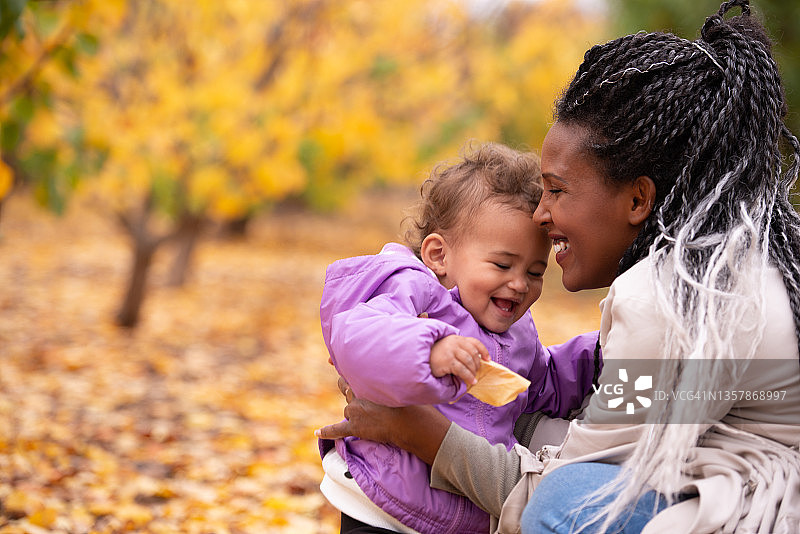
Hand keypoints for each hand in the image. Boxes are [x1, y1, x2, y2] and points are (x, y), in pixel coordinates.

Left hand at [314, 377, 450, 464]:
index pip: (350, 372)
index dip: (342, 367)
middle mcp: (356, 394)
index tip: (330, 359)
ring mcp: (354, 411)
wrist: (409, 423)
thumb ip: (393, 378)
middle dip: (349, 390)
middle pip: (347, 391)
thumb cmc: (410, 402)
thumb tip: (397, 372)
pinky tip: (317, 432)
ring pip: (348, 410)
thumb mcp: (402, 382)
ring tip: (370, 417)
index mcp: (366, 382)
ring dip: (354, 411)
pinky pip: (336, 429)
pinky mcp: (354, 427)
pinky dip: (327, 431)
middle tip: (360, 394)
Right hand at [430, 335, 489, 384]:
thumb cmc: (435, 355)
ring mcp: (450, 351)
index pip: (474, 342)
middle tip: (476, 372)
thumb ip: (460, 350)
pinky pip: (462, 370)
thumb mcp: (449, 348)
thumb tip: (478, 360)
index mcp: (456, 338)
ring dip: (473, 372)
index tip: (488, 360)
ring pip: (469, 362)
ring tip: (473, 378)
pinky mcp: (447, 361)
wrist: (420, 358)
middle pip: (473, 353)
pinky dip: (468, 376)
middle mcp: (454, 342)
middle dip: (477, 364)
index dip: (484, 351)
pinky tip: (470, 381)